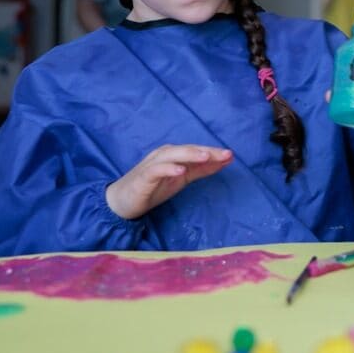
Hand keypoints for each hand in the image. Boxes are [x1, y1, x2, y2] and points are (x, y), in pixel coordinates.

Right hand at [106, 145, 233, 219]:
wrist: (122, 202)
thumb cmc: (153, 188)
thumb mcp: (182, 179)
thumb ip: (201, 170)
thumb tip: (224, 162)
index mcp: (174, 154)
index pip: (196, 151)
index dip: (214, 152)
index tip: (231, 155)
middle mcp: (164, 155)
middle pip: (188, 150)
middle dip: (207, 152)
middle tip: (225, 154)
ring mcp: (153, 164)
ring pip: (173, 155)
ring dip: (190, 154)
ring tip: (206, 157)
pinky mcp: (143, 176)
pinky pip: (156, 170)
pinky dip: (169, 169)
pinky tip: (180, 171)